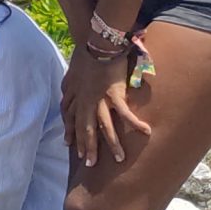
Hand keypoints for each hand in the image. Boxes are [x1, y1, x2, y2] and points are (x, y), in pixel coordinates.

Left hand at [63, 48, 151, 170]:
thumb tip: (65, 89)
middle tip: (90, 164)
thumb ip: (70, 84)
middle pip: (85, 129)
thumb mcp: (71, 73)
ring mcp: (99, 100)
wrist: (96, 44)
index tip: (69, 146)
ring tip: (119, 159)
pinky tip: (145, 132)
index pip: (71, 120)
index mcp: (76, 97)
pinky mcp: (114, 94)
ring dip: (112, 144)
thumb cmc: (85, 56)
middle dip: (87, 147)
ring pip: (104, 127)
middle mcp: (85, 102)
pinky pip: (124, 113)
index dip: (71, 133)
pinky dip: (134, 123)